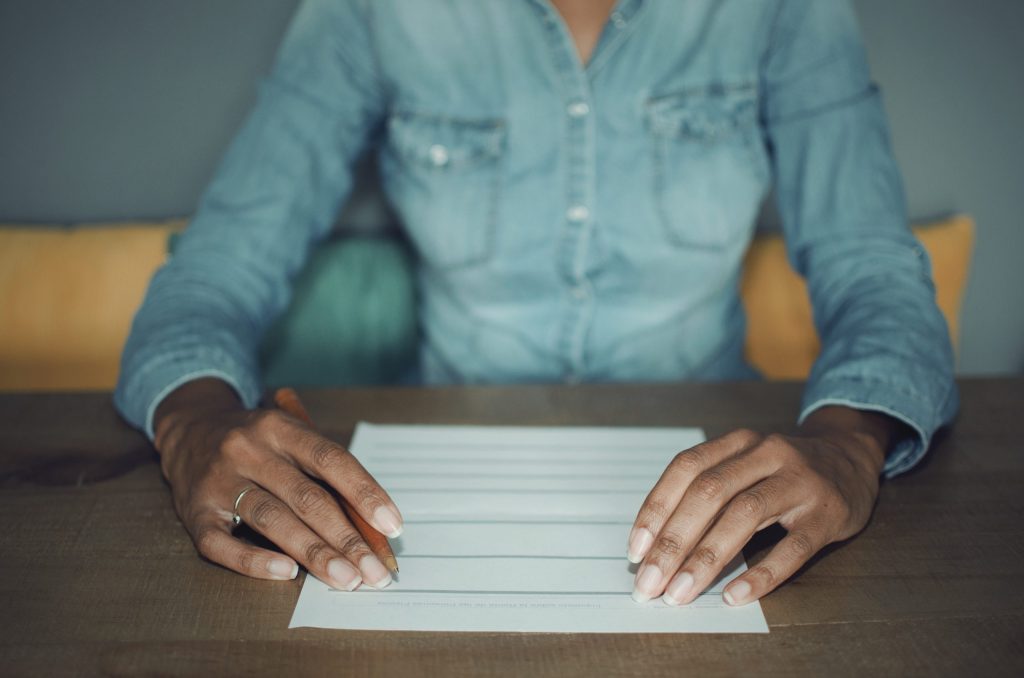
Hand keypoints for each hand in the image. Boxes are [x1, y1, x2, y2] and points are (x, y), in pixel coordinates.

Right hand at [153, 378, 402, 589]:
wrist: (189, 428)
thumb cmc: (258, 442)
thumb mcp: (290, 438)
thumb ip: (325, 474)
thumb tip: (371, 527)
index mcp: (279, 428)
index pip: (331, 459)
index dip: (365, 492)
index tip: (393, 526)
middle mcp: (248, 450)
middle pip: (306, 497)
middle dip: (347, 539)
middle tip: (375, 572)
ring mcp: (218, 482)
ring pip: (272, 520)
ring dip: (314, 554)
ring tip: (346, 580)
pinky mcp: (194, 513)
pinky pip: (222, 545)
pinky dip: (255, 561)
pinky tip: (287, 574)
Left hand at [628, 406, 898, 605]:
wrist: (853, 457)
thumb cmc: (783, 471)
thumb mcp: (745, 465)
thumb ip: (706, 492)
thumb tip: (654, 544)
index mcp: (738, 443)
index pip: (686, 468)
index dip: (656, 508)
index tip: (635, 550)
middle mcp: (767, 454)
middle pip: (709, 493)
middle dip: (673, 541)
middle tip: (649, 583)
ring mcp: (800, 482)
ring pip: (744, 515)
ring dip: (706, 558)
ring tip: (680, 592)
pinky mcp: (827, 514)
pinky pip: (793, 547)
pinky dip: (762, 573)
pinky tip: (735, 595)